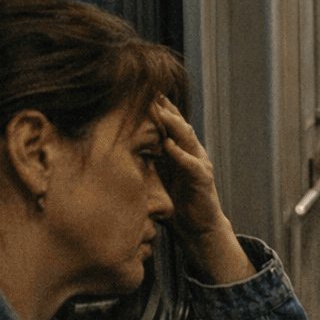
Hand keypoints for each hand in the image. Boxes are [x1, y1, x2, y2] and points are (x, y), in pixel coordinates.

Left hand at [152, 96, 251, 280]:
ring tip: (159, 110)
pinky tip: (169, 145)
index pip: (167, 124)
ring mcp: (198, 164)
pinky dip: (180, 154)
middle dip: (163, 107)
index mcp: (178, 151)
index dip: (155, 107)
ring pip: (186, 137)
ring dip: (172, 123)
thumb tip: (116, 153)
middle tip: (148, 90)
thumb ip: (145, 163)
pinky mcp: (203, 180)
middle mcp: (190, 152)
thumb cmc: (178, 205)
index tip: (138, 90)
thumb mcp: (157, 179)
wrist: (200, 229)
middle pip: (176, 123)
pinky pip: (192, 164)